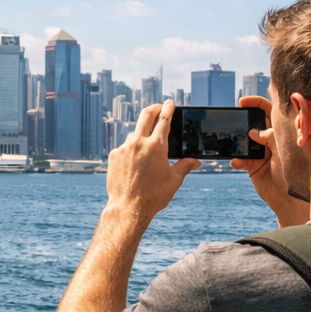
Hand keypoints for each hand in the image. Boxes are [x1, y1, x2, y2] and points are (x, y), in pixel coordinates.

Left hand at [105, 102, 199, 226]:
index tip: (170, 103)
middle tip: (159, 107)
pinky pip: (125, 147)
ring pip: (135, 133)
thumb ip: (185, 166)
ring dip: (143, 134)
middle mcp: (139, 143)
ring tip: (148, 146)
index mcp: (157, 147)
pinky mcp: (114, 155)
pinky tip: (136, 162)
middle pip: (146, 115)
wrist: (128, 208)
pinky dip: (132, 149)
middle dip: (154, 108)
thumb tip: (196, 161)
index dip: (168, 108)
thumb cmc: (153, 196)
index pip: (164, 119)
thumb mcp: (174, 180)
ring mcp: (124, 148)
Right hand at [230, 95, 309, 227]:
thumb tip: (254, 131)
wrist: (292, 199)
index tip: (243, 102)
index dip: (257, 103)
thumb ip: (271, 137)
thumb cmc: (296, 172)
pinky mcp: (252, 167)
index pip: (270, 111)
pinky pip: (240, 160)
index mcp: (282, 132)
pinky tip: (236, 162)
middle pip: (253, 123)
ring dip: (237, 142)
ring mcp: (260, 153)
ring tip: (233, 142)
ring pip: (244, 141)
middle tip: (234, 118)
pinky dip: (237, 161)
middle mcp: (270, 140)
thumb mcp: (286, 150)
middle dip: (242, 120)